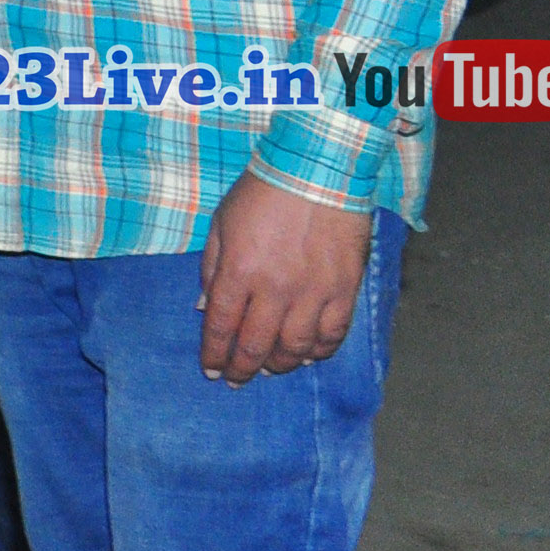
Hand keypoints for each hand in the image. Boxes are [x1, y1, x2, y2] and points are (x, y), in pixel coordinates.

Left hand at [195, 173, 369, 383]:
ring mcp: (314, 292)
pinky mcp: (345, 289)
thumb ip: (211, 268)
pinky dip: (320, 351)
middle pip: (256, 345)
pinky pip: (333, 335)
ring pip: (296, 348)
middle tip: (237, 380)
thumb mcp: (221, 223)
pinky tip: (308, 355)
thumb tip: (204, 309)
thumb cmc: (262, 192)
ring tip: (270, 368)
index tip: (211, 371)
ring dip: (280, 365)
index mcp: (239, 271)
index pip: (220, 326)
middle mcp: (275, 288)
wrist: (318, 170)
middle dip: (242, 368)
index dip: (214, 354)